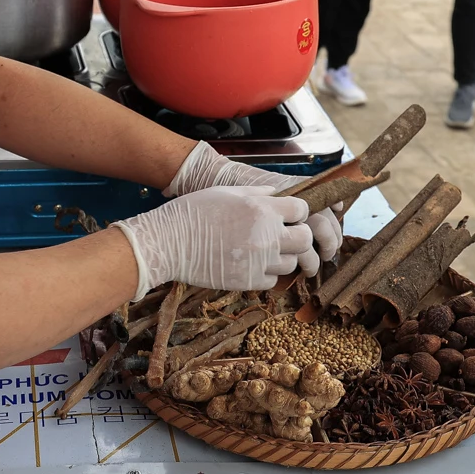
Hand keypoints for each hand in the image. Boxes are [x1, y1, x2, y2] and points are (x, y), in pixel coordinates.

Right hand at [116, 187, 316, 297]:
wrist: (169, 242)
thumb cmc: (195, 211)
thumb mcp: (228, 192)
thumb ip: (258, 193)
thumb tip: (277, 194)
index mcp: (262, 209)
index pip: (302, 210)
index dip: (297, 212)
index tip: (289, 215)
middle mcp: (266, 235)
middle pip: (305, 239)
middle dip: (299, 235)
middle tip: (285, 235)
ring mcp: (259, 261)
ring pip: (292, 262)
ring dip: (284, 256)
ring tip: (266, 250)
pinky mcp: (248, 281)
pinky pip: (273, 279)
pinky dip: (268, 273)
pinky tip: (253, 263)